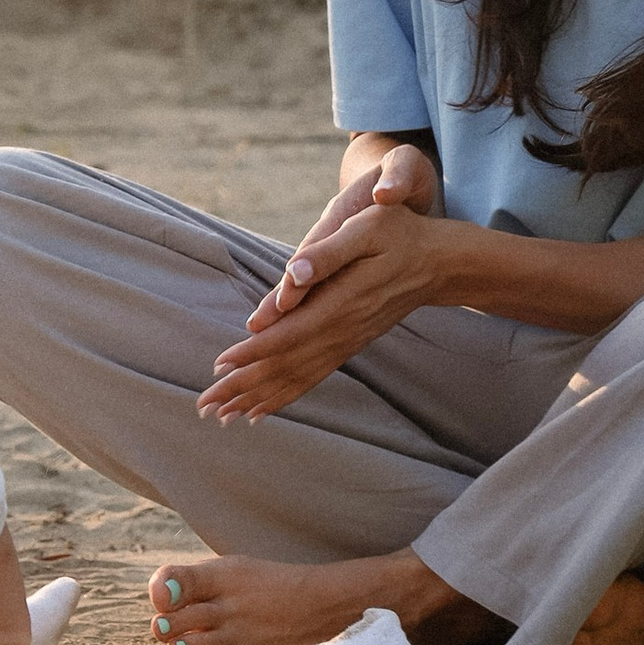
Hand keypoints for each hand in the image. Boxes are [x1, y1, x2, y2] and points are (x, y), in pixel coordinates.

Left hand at [199, 148, 455, 423]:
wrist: (439, 263)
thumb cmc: (400, 235)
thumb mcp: (367, 228)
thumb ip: (328, 252)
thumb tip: (294, 272)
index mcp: (340, 304)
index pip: (288, 336)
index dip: (253, 352)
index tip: (219, 366)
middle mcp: (342, 332)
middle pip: (285, 366)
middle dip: (243, 386)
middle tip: (204, 405)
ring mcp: (347, 343)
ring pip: (296, 378)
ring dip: (258, 397)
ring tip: (222, 416)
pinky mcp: (349, 345)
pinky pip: (312, 377)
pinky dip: (284, 395)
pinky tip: (260, 409)